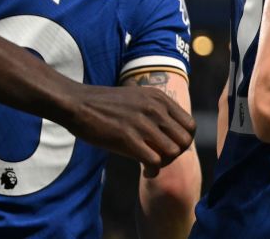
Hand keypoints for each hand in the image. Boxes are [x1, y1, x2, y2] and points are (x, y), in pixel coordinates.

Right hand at [65, 84, 195, 176]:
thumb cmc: (106, 105)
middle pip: (185, 141)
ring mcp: (142, 123)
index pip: (191, 126)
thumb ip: (156, 111)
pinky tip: (146, 171)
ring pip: (173, 152)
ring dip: (165, 164)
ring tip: (153, 165)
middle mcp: (155, 109)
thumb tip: (170, 132)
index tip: (171, 148)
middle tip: (162, 159)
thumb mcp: (139, 98)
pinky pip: (154, 161)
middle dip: (176, 155)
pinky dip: (154, 171)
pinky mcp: (127, 138)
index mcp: (160, 99)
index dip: (184, 141)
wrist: (78, 103)